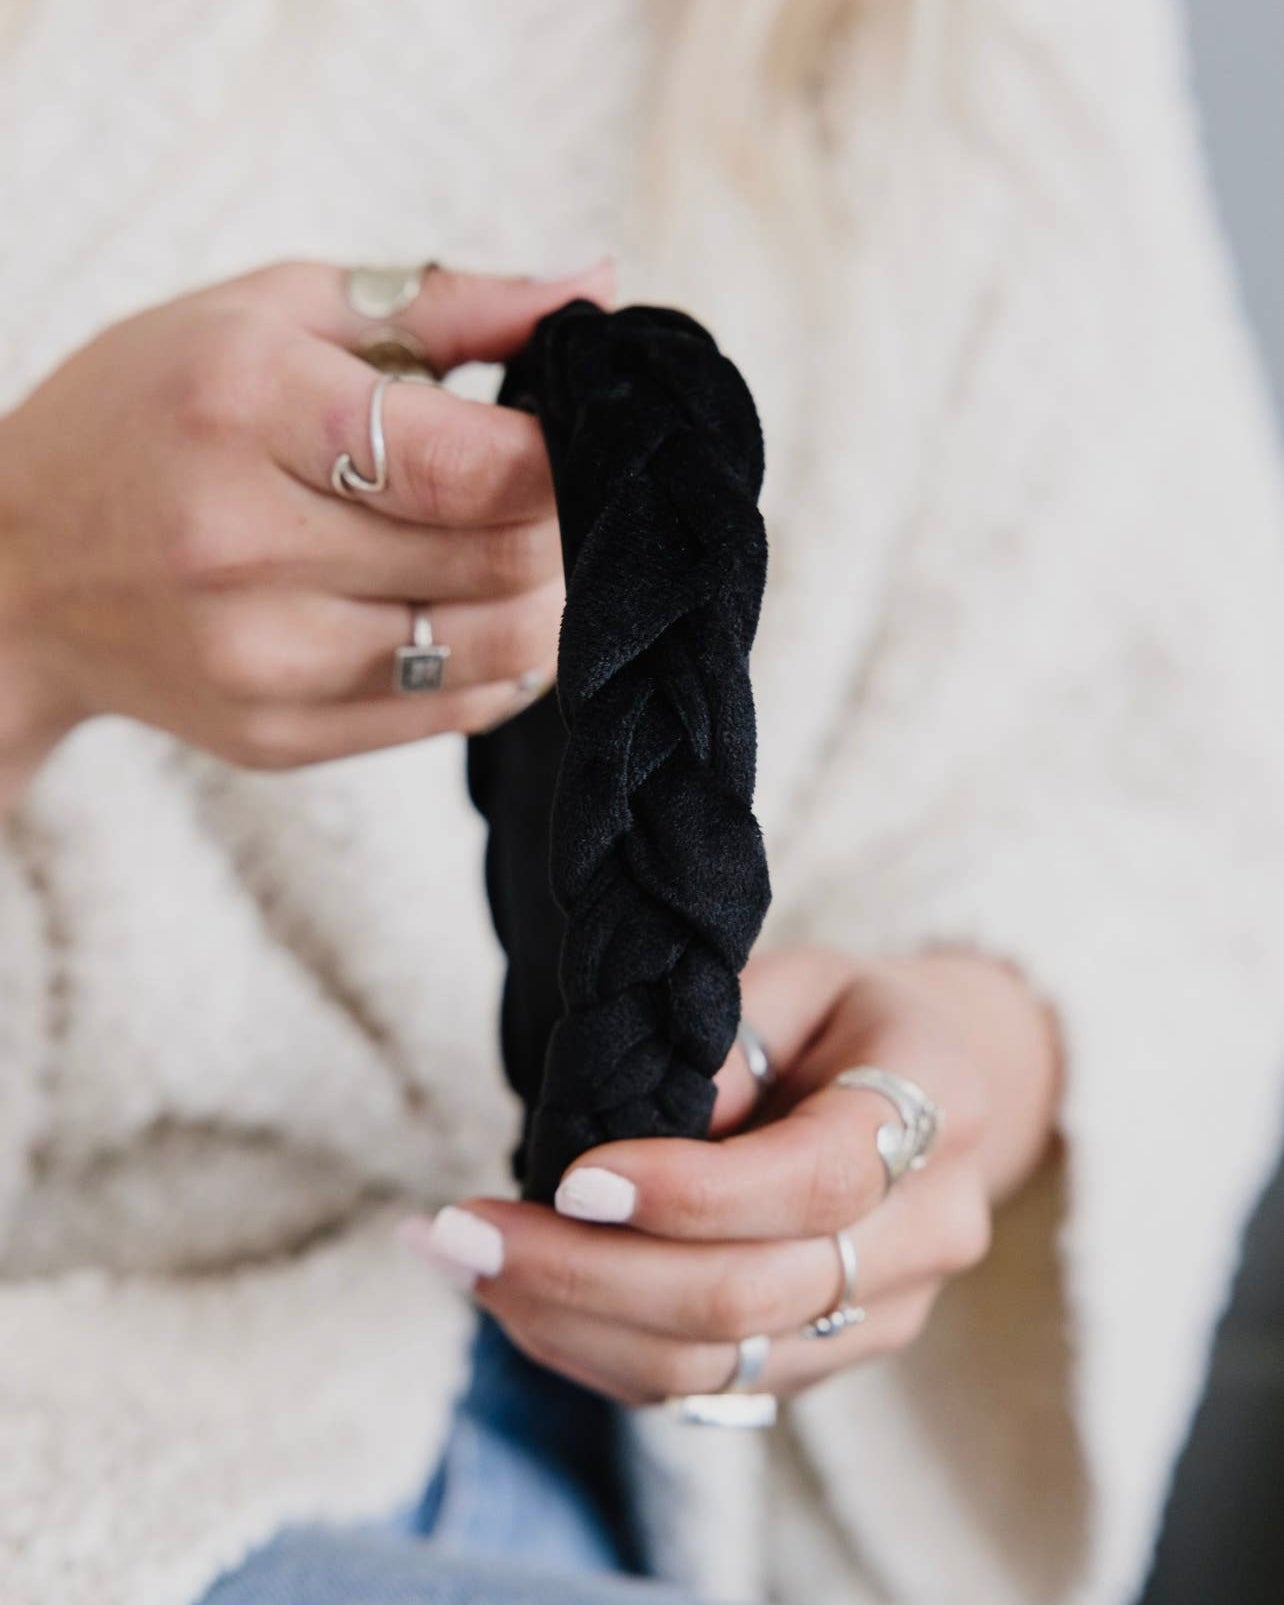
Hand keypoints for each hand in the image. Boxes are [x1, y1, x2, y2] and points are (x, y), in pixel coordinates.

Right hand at [0, 257, 613, 792]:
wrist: (17, 566)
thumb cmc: (150, 415)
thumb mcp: (271, 313)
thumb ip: (444, 303)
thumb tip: (595, 289)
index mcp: (247, 407)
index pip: (474, 464)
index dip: (563, 457)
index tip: (576, 436)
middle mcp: (245, 545)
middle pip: (499, 559)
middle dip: (564, 525)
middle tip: (562, 495)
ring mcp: (260, 659)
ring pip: (493, 648)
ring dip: (548, 601)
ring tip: (532, 555)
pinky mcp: (276, 737)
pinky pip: (449, 714)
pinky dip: (501, 665)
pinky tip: (484, 617)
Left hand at [403, 946, 1060, 1403]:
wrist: (941, 1094)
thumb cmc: (851, 1020)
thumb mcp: (797, 978)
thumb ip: (727, 1036)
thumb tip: (631, 1125)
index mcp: (936, 1110)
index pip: (813, 1182)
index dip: (686, 1193)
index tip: (570, 1179)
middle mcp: (926, 1235)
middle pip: (747, 1296)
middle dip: (583, 1274)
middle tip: (458, 1231)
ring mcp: (883, 1318)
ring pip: (713, 1365)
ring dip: (567, 1325)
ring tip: (458, 1263)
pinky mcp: (826, 1362)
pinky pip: (702, 1388)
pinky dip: (593, 1352)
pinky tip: (514, 1297)